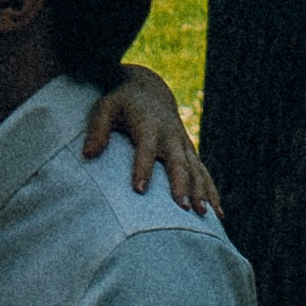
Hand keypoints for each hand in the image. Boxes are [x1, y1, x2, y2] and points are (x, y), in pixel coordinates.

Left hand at [85, 63, 219, 214]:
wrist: (149, 90)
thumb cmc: (122, 103)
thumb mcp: (105, 108)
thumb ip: (97, 130)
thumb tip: (87, 154)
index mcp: (149, 126)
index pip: (145, 148)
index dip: (142, 168)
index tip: (138, 190)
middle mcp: (170, 136)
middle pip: (178, 163)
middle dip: (181, 185)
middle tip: (183, 208)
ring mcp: (183, 145)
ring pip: (196, 171)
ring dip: (201, 192)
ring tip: (203, 215)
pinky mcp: (189, 153)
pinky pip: (203, 175)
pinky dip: (212, 193)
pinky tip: (218, 215)